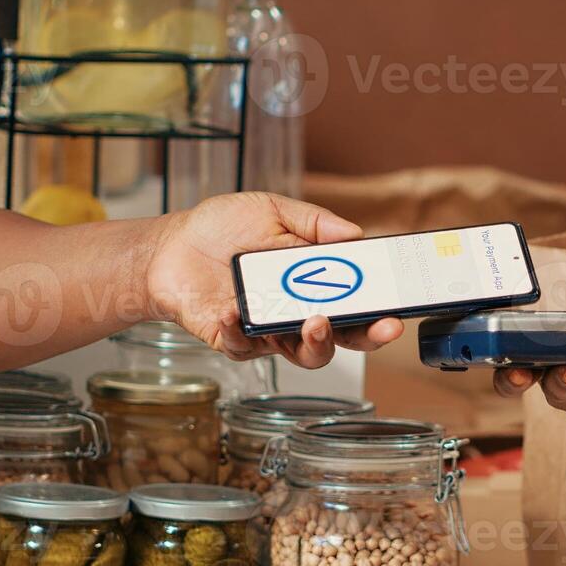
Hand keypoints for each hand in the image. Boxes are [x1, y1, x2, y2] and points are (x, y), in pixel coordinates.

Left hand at [145, 192, 403, 367]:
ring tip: (315, 322)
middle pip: (340, 339)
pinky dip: (239, 331)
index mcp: (312, 286)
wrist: (168, 246)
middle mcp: (293, 315)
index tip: (397, 310)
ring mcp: (264, 331)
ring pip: (301, 354)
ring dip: (316, 343)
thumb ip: (313, 222)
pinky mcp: (230, 339)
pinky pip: (241, 346)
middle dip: (365, 337)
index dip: (378, 314)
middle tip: (380, 327)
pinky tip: (234, 311)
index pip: (355, 307)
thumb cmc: (221, 229)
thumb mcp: (272, 211)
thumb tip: (356, 233)